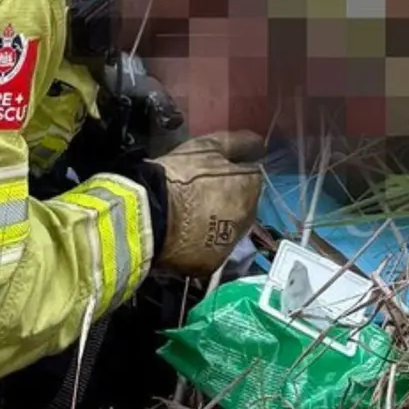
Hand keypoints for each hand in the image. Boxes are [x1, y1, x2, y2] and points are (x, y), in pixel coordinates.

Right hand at [144, 135, 264, 274]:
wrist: (148, 214)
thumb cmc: (178, 176)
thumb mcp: (208, 146)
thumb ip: (240, 144)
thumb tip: (260, 145)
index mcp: (248, 189)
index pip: (253, 180)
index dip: (234, 177)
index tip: (215, 178)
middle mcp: (247, 219)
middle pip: (245, 208)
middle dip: (231, 202)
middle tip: (202, 198)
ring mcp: (230, 244)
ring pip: (230, 232)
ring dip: (219, 225)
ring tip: (191, 219)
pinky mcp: (211, 264)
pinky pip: (212, 252)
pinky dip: (203, 246)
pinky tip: (186, 237)